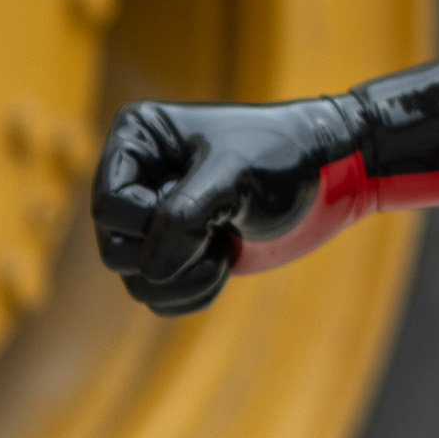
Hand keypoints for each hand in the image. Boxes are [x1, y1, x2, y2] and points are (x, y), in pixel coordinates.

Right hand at [91, 98, 359, 316]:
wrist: (329, 177)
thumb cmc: (283, 158)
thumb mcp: (234, 175)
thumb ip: (186, 217)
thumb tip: (150, 271)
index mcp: (137, 141)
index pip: (109, 208)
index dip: (151, 224)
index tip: (207, 209)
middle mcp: (136, 182)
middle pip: (114, 249)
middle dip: (171, 255)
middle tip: (220, 233)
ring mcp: (156, 221)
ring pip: (136, 280)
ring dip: (183, 281)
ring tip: (226, 252)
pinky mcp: (182, 254)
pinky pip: (161, 296)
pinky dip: (192, 294)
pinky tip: (226, 266)